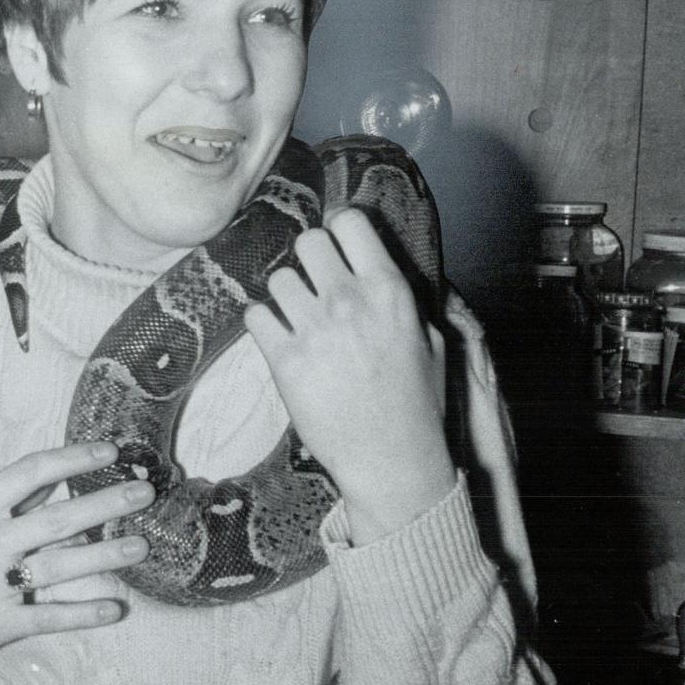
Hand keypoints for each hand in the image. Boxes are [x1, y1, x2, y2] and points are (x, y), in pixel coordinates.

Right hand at [0, 442, 152, 684]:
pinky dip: (83, 613)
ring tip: (141, 545)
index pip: (29, 472)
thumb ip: (5, 500)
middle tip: (144, 493)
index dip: (73, 459)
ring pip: (59, 567)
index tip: (110, 452)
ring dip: (105, 556)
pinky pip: (48, 616)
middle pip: (55, 519)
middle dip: (105, 503)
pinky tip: (114, 609)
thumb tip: (54, 473)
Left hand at [244, 208, 454, 542]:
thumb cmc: (417, 404)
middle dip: (309, 259)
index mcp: (389, 291)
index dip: (339, 230)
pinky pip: (255, 316)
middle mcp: (349, 302)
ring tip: (300, 320)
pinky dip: (263, 325)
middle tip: (315, 284)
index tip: (337, 246)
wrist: (393, 462)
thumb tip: (380, 269)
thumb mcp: (429, 340)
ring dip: (286, 296)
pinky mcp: (284, 361)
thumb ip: (401, 299)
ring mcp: (314, 330)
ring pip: (277, 278)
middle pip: (307, 241)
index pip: (350, 222)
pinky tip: (279, 339)